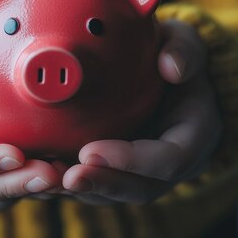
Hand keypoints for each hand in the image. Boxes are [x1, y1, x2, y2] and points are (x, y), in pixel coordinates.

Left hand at [62, 19, 221, 204]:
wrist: (165, 75)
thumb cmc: (172, 58)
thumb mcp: (186, 44)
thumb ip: (184, 51)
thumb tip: (172, 67)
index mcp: (194, 135)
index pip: (170, 159)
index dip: (132, 161)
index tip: (91, 151)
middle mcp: (171, 162)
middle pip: (140, 188)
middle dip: (101, 184)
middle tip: (65, 176)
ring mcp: (146, 170)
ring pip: (115, 193)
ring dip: (80, 189)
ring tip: (46, 177)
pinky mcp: (120, 170)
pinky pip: (97, 185)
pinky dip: (70, 183)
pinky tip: (43, 172)